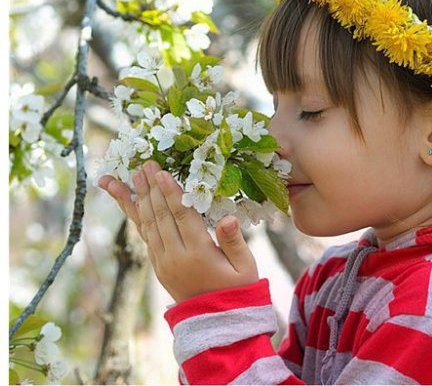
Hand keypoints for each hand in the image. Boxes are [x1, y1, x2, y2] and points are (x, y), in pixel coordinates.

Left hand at [98, 161, 258, 301]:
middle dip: (151, 188)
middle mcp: (175, 257)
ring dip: (139, 198)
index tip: (161, 172)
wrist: (216, 322)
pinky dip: (136, 216)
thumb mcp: (245, 267)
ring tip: (130, 175)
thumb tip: (228, 217)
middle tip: (144, 164)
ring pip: (148, 225)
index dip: (171, 193)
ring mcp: (163, 262)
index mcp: (199, 254)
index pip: (182, 217)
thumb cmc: (237, 290)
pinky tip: (130, 200)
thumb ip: (235, 241)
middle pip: (160, 216)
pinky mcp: (158, 265)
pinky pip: (145, 235)